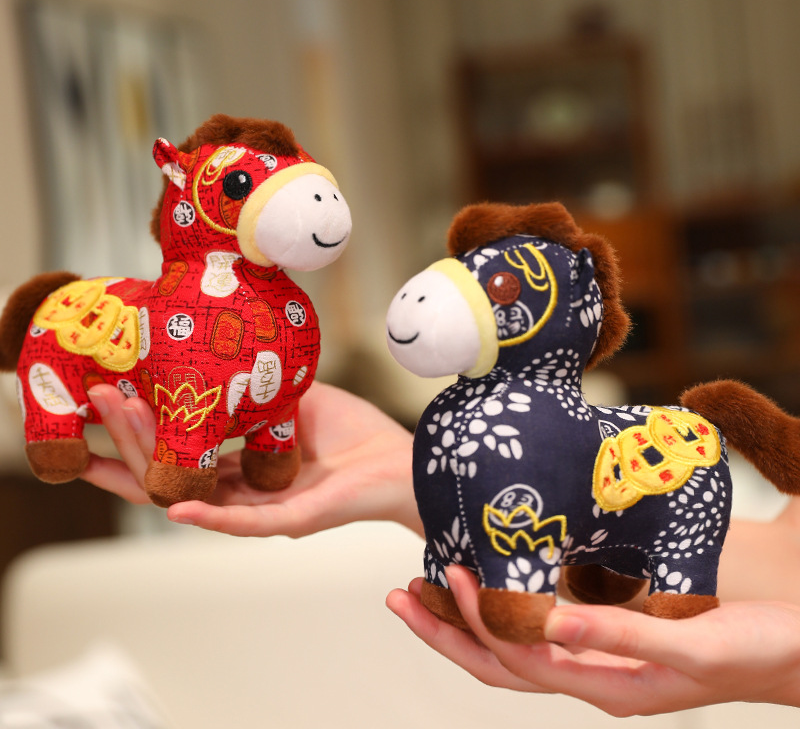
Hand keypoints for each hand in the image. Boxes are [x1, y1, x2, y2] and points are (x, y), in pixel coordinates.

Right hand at [83, 381, 420, 536]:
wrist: (403, 460)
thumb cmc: (352, 433)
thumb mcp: (292, 401)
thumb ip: (253, 390)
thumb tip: (214, 354)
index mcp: (241, 464)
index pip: (178, 449)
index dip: (140, 425)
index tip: (107, 390)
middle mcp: (243, 489)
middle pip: (171, 470)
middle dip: (129, 435)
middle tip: (95, 399)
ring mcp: (263, 508)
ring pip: (195, 491)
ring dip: (154, 462)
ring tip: (119, 424)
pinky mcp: (292, 520)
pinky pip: (244, 521)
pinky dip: (209, 514)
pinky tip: (175, 507)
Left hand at [386, 566, 799, 715]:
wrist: (797, 646)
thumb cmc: (759, 650)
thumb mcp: (694, 647)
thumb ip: (623, 636)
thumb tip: (551, 626)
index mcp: (605, 685)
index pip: (516, 658)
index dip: (475, 621)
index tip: (446, 575)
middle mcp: (591, 676)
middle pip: (498, 661)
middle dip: (445, 632)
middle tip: (398, 595)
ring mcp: (597, 659)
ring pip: (514, 645)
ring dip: (466, 620)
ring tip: (425, 588)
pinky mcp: (608, 636)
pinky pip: (541, 627)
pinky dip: (506, 608)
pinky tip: (494, 582)